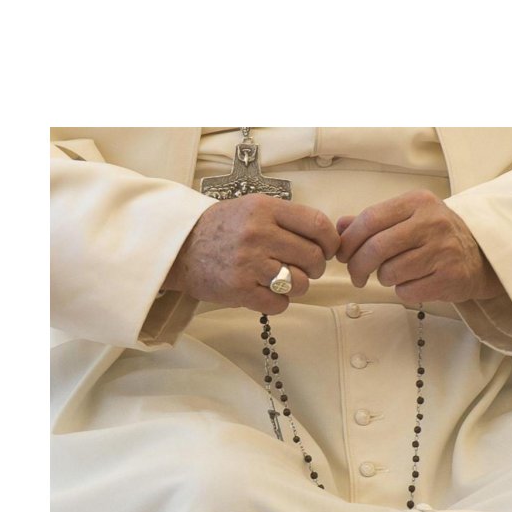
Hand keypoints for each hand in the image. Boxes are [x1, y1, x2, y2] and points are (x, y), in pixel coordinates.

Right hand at [163, 195, 340, 314]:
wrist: (180, 248)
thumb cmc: (222, 228)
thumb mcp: (253, 208)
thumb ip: (286, 218)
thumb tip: (326, 237)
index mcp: (265, 209)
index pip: (317, 224)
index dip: (331, 241)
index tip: (329, 249)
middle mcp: (258, 234)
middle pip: (313, 257)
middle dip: (316, 267)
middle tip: (305, 268)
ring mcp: (248, 263)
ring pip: (300, 283)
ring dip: (298, 286)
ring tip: (283, 280)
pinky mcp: (239, 289)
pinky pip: (279, 304)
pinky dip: (279, 303)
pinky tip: (268, 293)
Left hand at [335, 189, 503, 303]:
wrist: (481, 256)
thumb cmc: (436, 236)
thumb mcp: (408, 218)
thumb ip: (373, 221)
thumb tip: (339, 227)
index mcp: (418, 202)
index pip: (370, 219)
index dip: (349, 241)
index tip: (342, 254)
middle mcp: (432, 222)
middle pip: (376, 247)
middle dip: (357, 266)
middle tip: (356, 275)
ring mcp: (443, 250)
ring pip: (389, 272)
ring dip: (383, 278)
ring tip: (394, 274)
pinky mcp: (449, 277)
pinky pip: (406, 291)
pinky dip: (402, 291)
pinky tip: (413, 283)